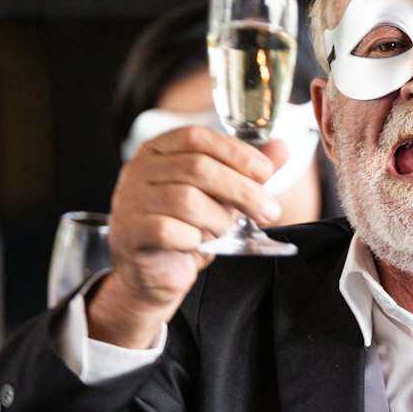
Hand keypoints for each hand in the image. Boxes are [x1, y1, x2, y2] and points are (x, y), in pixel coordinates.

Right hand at [89, 128, 287, 347]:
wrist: (155, 274)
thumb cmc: (186, 228)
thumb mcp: (220, 196)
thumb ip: (247, 171)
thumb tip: (281, 148)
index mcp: (159, 150)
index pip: (197, 137)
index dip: (235, 152)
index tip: (265, 172)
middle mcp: (139, 169)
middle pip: (198, 168)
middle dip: (243, 190)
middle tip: (269, 211)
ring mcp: (131, 200)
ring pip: (187, 200)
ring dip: (218, 219)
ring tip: (226, 231)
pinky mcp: (130, 232)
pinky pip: (169, 230)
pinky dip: (194, 239)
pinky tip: (198, 244)